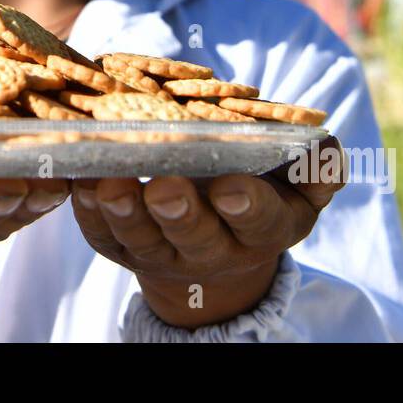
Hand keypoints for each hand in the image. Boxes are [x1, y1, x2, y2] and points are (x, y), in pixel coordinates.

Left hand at [71, 136, 345, 328]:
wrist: (217, 242)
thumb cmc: (265, 192)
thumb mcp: (299, 187)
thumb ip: (316, 169)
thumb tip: (323, 151)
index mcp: (261, 230)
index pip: (258, 222)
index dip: (246, 206)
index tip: (231, 186)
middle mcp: (211, 248)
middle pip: (194, 236)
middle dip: (181, 212)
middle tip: (167, 188)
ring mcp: (160, 251)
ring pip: (140, 237)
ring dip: (124, 211)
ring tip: (112, 184)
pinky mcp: (119, 247)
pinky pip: (100, 233)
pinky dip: (88, 210)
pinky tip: (79, 181)